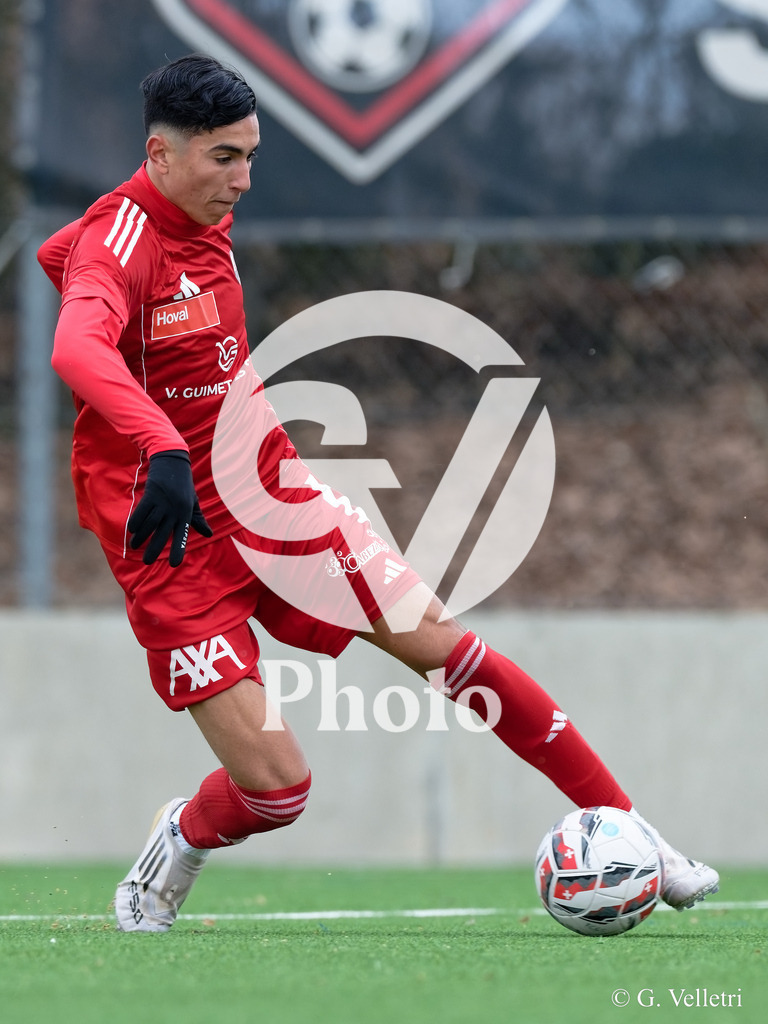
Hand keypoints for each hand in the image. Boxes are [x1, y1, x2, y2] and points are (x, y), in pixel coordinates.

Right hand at [127, 450, 211, 565]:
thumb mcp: (193, 501)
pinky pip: (141, 511)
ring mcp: (163, 502)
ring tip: (135, 546)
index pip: (182, 534)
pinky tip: (131, 530)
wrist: (173, 460)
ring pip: (150, 523)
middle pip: (163, 533)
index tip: (174, 564)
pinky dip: (136, 521)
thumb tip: (209, 534)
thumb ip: (198, 519)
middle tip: (147, 562)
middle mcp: (175, 509)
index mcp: (186, 513)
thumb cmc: (184, 484)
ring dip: (141, 536)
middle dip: (154, 548)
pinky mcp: (152, 494)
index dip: (178, 549)